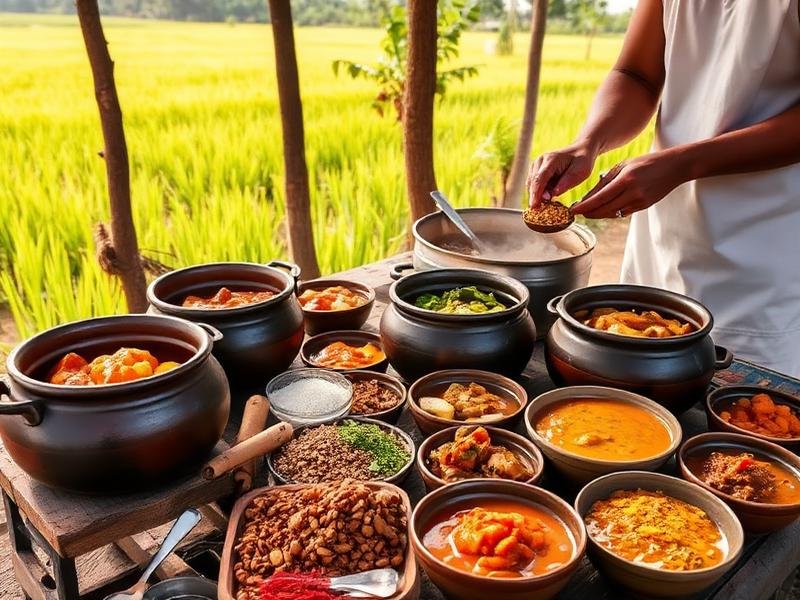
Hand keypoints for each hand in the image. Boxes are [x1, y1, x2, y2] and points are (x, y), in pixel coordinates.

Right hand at [527, 142, 597, 207]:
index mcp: (551, 159)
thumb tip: (552, 195)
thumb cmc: (582, 162)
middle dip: (535, 197)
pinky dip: (538, 193)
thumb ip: (566, 183)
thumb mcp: (580, 172)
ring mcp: (536, 165)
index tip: (534, 206)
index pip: (540, 178)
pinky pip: (533, 185)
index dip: (536, 193)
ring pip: (531, 184)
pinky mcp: (536, 170)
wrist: (580, 151)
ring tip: (548, 203)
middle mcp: (540, 161)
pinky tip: (547, 198)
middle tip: (540, 210)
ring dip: (537, 195)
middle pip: (533, 182)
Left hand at [570, 150, 686, 218]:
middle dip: (589, 212)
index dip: (585, 206)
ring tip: (588, 213)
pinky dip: (611, 213)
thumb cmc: (646, 163)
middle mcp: (632, 192)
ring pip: (613, 213)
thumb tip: (589, 196)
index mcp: (625, 179)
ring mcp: (639, 201)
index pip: (599, 197)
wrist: (674, 167)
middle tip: (577, 213)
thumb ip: (607, 180)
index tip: (573, 209)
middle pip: (604, 208)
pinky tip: (603, 211)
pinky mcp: (644, 206)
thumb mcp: (624, 165)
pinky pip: (622, 213)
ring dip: (599, 215)